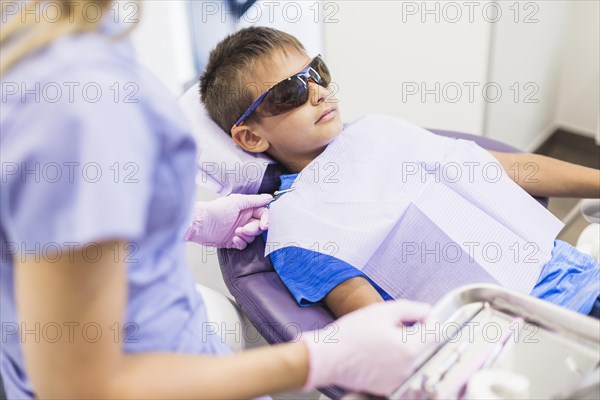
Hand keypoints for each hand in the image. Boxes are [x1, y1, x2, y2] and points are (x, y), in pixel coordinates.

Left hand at [184, 193, 272, 248]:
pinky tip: (233, 239)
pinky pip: (244, 244)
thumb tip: (268, 197)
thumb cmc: (215, 210)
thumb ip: (254, 200)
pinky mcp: (233, 240)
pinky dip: (241, 243)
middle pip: (259, 227)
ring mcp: (239, 230)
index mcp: (246, 208)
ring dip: (246, 236)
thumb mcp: (236, 202)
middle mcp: (244, 219)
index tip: (264, 225)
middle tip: (244, 229)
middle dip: (253, 229)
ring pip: (253, 237)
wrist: (200, 224)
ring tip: (235, 233)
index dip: (266, 220)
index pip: (263, 214)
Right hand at [302, 300, 433, 395]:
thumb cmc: (351, 334)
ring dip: (400, 347)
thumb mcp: (382, 311)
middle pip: (422, 345)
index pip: (436, 332)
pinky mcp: (387, 387)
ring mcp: (398, 379)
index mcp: (410, 348)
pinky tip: (373, 352)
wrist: (328, 357)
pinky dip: (390, 360)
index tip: (419, 315)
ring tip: (377, 339)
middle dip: (412, 333)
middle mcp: (408, 367)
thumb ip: (410, 308)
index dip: (429, 319)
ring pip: (408, 357)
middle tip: (390, 325)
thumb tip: (426, 310)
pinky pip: (396, 369)